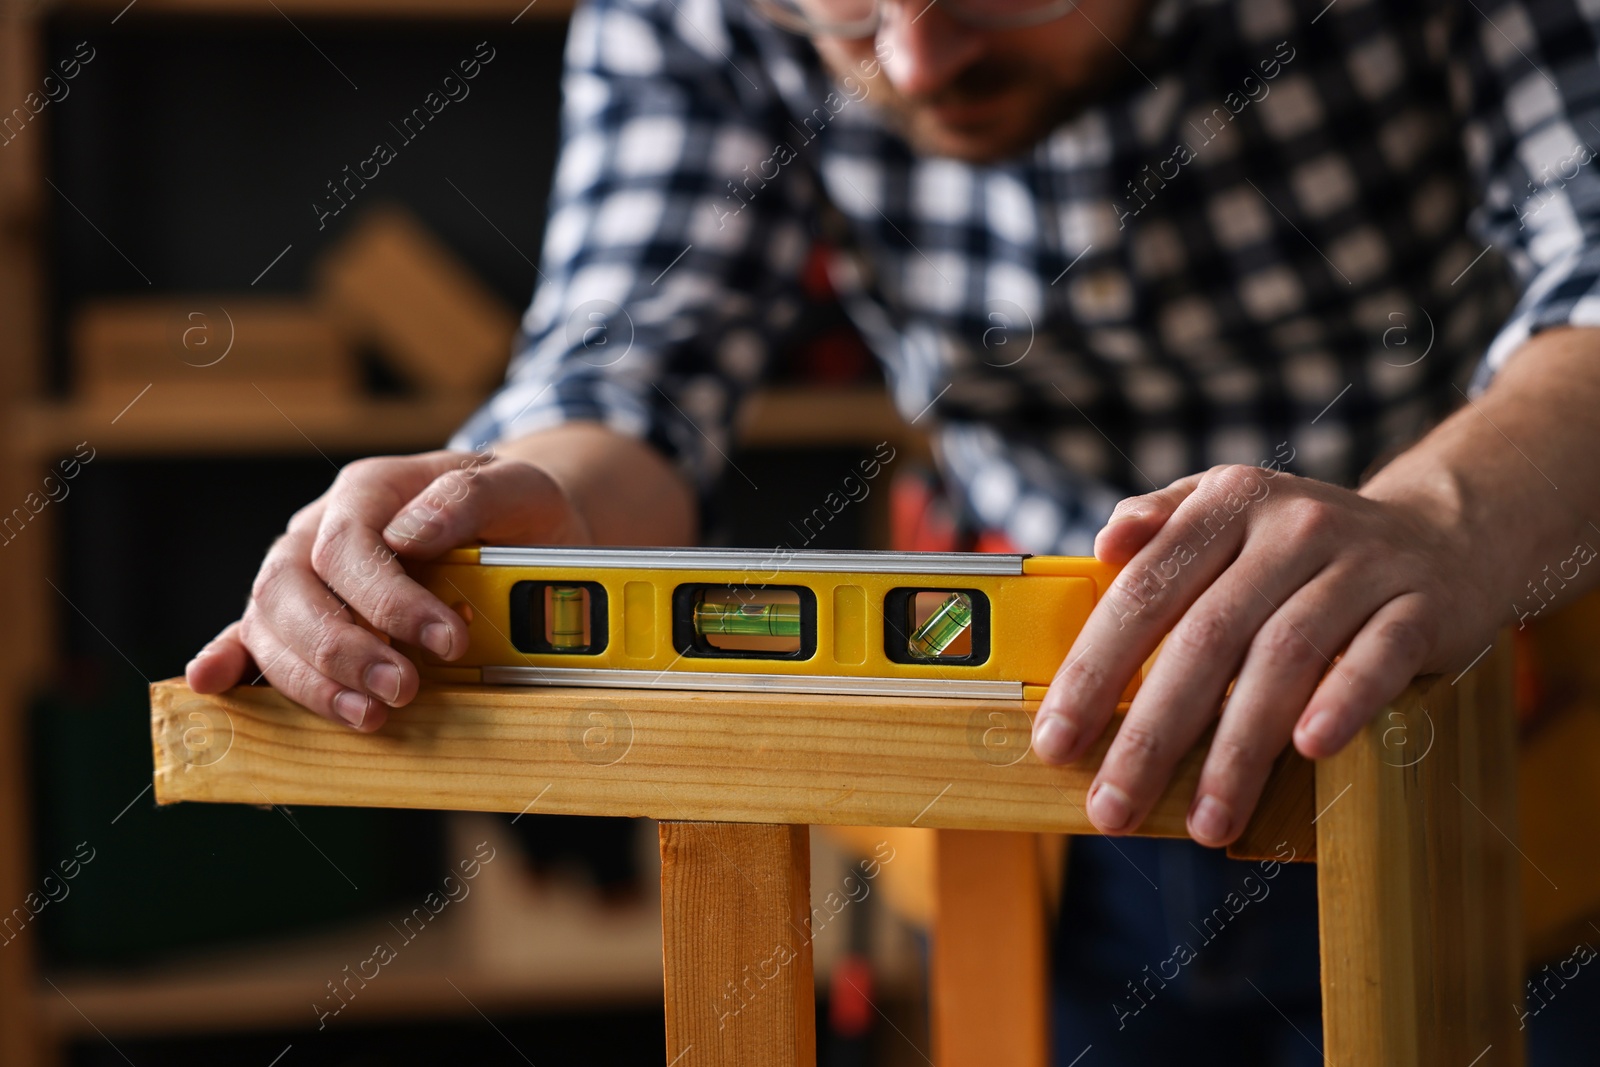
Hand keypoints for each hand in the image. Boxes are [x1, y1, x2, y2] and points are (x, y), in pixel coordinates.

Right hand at [185, 450, 591, 729]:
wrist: (513, 527)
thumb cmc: (514, 511)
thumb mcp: (519, 488)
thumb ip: (471, 499)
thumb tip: (412, 533)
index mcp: (369, 491)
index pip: (350, 544)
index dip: (390, 600)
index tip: (448, 643)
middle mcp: (319, 530)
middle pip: (293, 587)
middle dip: (345, 649)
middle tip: (404, 690)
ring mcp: (302, 574)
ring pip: (268, 623)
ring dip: (311, 679)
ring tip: (369, 717)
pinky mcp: (299, 617)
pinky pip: (250, 638)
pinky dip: (230, 665)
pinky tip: (213, 687)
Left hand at [1029, 463, 1496, 846]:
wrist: (1443, 534)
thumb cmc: (1301, 546)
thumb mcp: (1227, 511)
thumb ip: (1160, 522)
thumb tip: (1104, 545)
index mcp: (1225, 506)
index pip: (1144, 591)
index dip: (1095, 670)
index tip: (1056, 744)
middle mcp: (1290, 528)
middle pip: (1206, 637)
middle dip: (1151, 734)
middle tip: (1114, 806)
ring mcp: (1361, 564)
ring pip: (1285, 658)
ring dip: (1238, 750)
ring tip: (1205, 822)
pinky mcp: (1422, 605)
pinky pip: (1378, 656)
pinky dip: (1343, 700)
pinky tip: (1309, 751)